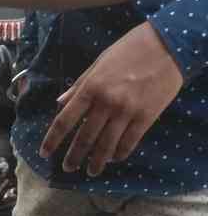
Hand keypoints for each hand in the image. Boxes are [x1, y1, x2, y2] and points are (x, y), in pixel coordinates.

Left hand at [40, 20, 183, 173]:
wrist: (169, 44)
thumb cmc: (131, 49)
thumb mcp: (100, 62)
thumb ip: (79, 85)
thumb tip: (60, 102)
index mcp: (91, 87)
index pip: (64, 121)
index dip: (52, 140)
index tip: (45, 153)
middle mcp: (106, 102)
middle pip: (84, 139)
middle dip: (74, 157)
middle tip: (68, 168)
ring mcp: (127, 111)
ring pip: (106, 146)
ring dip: (96, 163)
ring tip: (91, 171)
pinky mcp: (146, 117)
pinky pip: (129, 143)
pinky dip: (119, 154)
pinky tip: (114, 159)